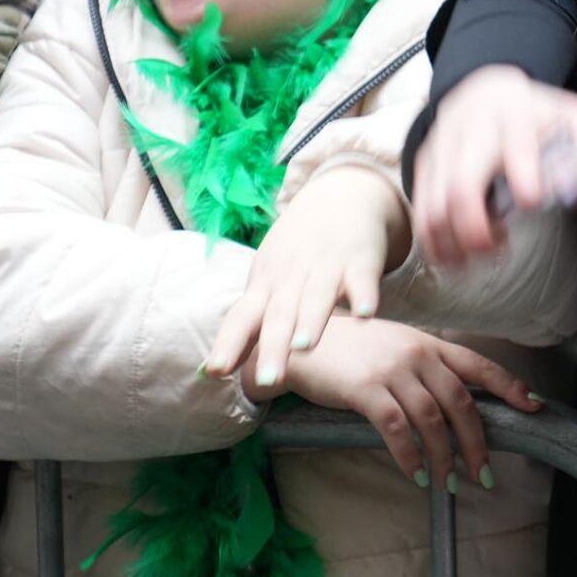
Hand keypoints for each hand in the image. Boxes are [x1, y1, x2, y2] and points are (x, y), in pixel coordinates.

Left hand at [205, 161, 405, 389]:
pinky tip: (365, 314)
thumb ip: (245, 328)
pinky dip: (364, 295)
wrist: (338, 197)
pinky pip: (362, 279)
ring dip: (311, 320)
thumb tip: (211, 372)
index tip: (216, 372)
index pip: (242, 316)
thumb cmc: (294, 253)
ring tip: (304, 346)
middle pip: (280, 314)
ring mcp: (326, 266)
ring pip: (317, 296)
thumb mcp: (266, 283)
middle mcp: (292, 276)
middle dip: (273, 347)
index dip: (230, 343)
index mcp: (265, 285)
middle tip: (269, 380)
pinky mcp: (360, 260)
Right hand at [253, 317, 538, 484]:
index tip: (534, 406)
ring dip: (445, 456)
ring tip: (450, 483)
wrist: (298, 343)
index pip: (478, 365)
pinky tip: (416, 475)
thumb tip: (450, 403)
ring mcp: (391, 370)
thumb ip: (422, 367)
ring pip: (432, 419)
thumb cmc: (347, 350)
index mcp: (428, 344)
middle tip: (484, 473)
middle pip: (461, 401)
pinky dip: (410, 456)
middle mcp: (416, 354)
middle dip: (476, 441)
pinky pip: (397, 429)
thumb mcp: (392, 347)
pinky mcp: (365, 389)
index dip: (509, 385)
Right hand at [410, 67, 576, 269]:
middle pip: (460, 187)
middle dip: (475, 230)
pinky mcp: (425, 166)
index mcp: (512, 116)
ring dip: (453, 243)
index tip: (532, 200)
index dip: (523, 177)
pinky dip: (434, 241)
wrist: (484, 89)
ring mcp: (440, 149)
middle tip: (496, 249)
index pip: (514, 147)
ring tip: (480, 255)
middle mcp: (469, 132)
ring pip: (433, 207)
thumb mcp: (569, 115)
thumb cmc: (532, 112)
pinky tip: (457, 255)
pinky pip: (421, 210)